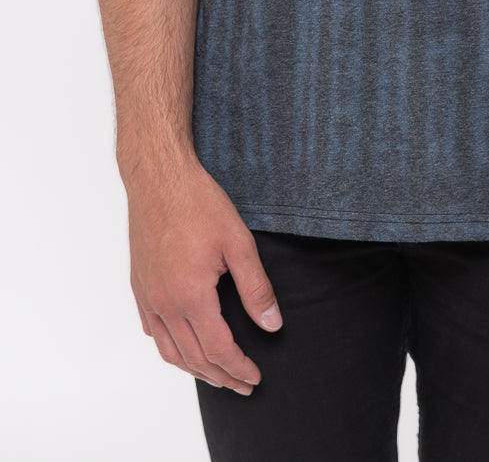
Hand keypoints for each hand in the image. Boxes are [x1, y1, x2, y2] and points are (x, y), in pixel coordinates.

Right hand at [125, 155, 282, 393]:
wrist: (159, 178)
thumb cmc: (198, 203)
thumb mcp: (238, 242)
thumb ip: (256, 287)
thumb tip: (272, 324)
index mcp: (191, 295)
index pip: (219, 349)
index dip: (239, 368)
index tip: (255, 378)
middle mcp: (164, 303)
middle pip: (194, 358)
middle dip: (221, 377)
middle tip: (242, 385)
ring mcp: (148, 296)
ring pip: (169, 351)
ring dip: (194, 369)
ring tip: (216, 375)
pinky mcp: (139, 286)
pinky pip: (152, 330)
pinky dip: (170, 348)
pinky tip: (182, 346)